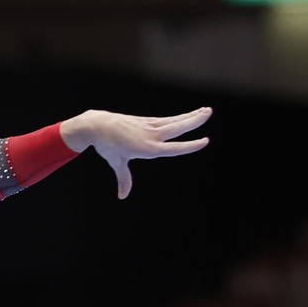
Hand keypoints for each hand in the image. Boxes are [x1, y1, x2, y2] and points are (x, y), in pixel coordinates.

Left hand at [60, 107, 210, 198]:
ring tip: (206, 110)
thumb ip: (124, 178)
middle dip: (194, 121)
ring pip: (174, 120)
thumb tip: (122, 196)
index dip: (190, 145)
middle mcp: (151, 135)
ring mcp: (149, 126)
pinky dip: (178, 117)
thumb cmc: (108, 146)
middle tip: (209, 113)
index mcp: (147, 148)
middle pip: (177, 127)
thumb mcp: (117, 162)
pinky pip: (166, 119)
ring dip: (191, 115)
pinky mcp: (146, 121)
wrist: (98, 125)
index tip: (205, 141)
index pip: (174, 148)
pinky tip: (187, 115)